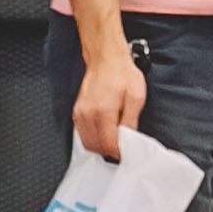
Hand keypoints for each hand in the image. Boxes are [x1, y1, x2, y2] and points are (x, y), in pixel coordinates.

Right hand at [73, 46, 145, 160]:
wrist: (106, 59)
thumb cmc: (122, 74)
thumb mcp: (136, 97)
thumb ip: (131, 121)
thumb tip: (128, 140)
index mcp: (103, 111)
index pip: (107, 144)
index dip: (118, 152)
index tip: (126, 152)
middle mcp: (87, 114)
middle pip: (95, 147)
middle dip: (108, 151)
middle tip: (121, 146)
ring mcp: (79, 113)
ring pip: (87, 142)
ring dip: (99, 145)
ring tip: (113, 138)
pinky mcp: (76, 112)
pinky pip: (82, 133)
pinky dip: (92, 137)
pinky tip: (104, 131)